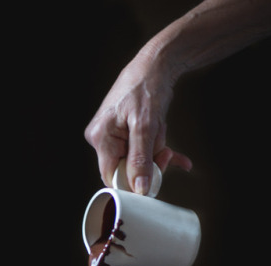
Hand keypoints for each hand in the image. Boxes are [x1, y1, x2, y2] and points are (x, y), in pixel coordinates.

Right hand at [84, 50, 191, 192]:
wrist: (157, 63)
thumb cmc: (147, 86)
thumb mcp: (146, 126)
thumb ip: (141, 159)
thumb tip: (139, 188)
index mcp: (100, 137)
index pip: (111, 176)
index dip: (133, 182)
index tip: (154, 179)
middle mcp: (101, 138)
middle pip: (126, 169)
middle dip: (150, 162)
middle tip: (166, 151)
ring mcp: (112, 135)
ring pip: (137, 160)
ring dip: (156, 152)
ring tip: (163, 131)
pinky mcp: (124, 133)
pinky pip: (141, 151)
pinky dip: (159, 152)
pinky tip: (180, 159)